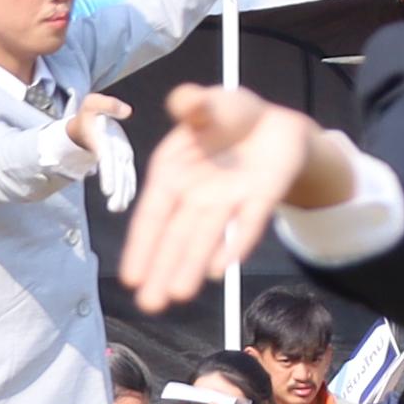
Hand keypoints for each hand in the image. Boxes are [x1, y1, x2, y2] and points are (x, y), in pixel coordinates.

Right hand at [126, 83, 342, 308]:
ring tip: (177, 296)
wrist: (272, 122)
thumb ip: (194, 104)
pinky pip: (247, 223)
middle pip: (175, 237)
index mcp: (172, 173)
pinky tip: (219, 267)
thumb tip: (184, 99)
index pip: (152, 214)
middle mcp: (195, 195)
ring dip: (191, 266)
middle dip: (162, 270)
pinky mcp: (260, 199)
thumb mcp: (208, 103)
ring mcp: (227, 200)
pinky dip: (234, 243)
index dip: (141, 244)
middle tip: (149, 304)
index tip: (131, 275)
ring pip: (205, 238)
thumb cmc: (228, 116)